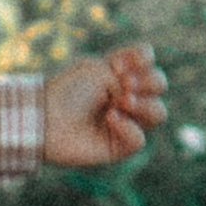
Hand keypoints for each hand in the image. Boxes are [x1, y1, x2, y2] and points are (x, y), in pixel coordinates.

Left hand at [43, 44, 165, 168]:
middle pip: (159, 85)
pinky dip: (128, 127)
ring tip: (121, 101)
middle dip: (148, 81)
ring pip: (158, 113)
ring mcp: (125, 122)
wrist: (46, 118)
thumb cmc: (67, 90)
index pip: (148, 62)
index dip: (142, 59)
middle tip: (123, 83)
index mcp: (120, 75)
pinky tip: (110, 119)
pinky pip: (140, 139)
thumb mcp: (97, 69)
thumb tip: (149, 80)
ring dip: (144, 104)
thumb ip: (130, 68)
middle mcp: (125, 97)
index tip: (118, 63)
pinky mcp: (119, 146)